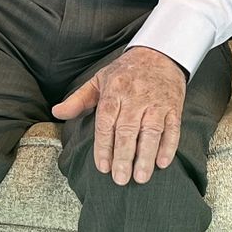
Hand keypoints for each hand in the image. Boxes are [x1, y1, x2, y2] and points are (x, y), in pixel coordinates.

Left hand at [50, 46, 185, 184]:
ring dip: (146, 156)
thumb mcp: (99, 80)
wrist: (160, 52)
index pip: (106, 121)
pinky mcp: (174, 106)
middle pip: (128, 130)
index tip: (103, 167)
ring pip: (151, 131)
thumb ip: (78, 100)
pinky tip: (162, 163)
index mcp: (114, 91)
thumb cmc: (125, 71)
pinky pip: (173, 128)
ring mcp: (156, 102)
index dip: (104, 145)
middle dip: (123, 156)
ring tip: (140, 177)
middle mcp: (135, 97)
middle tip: (120, 179)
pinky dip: (169, 146)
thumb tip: (57, 112)